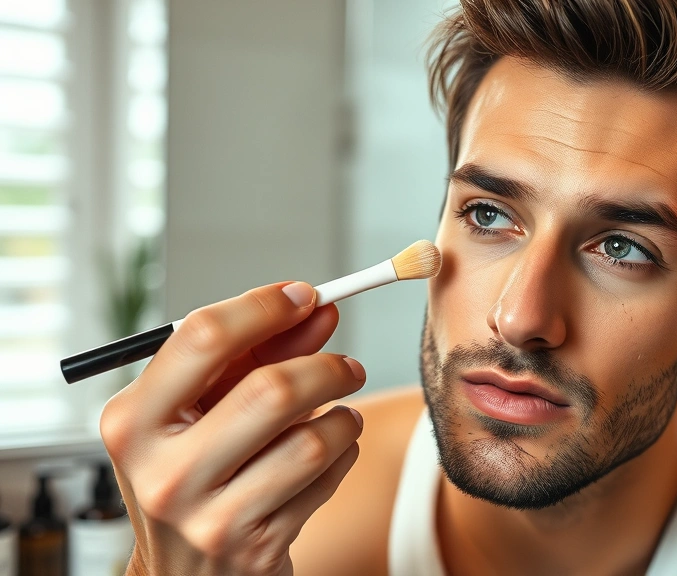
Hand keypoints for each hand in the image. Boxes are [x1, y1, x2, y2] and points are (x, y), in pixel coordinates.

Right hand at [101, 282, 364, 575]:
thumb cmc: (196, 473)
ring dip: (344, 417)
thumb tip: (316, 309)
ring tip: (341, 414)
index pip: (203, 338)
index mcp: (133, 422)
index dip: (265, 307)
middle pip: (272, 390)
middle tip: (348, 366)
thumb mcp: (202, 410)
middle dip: (327, 368)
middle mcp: (163, 472)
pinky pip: (326, 478)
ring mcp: (208, 517)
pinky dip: (343, 454)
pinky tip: (330, 454)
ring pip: (311, 440)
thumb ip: (254, 355)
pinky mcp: (255, 548)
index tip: (306, 296)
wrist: (186, 574)